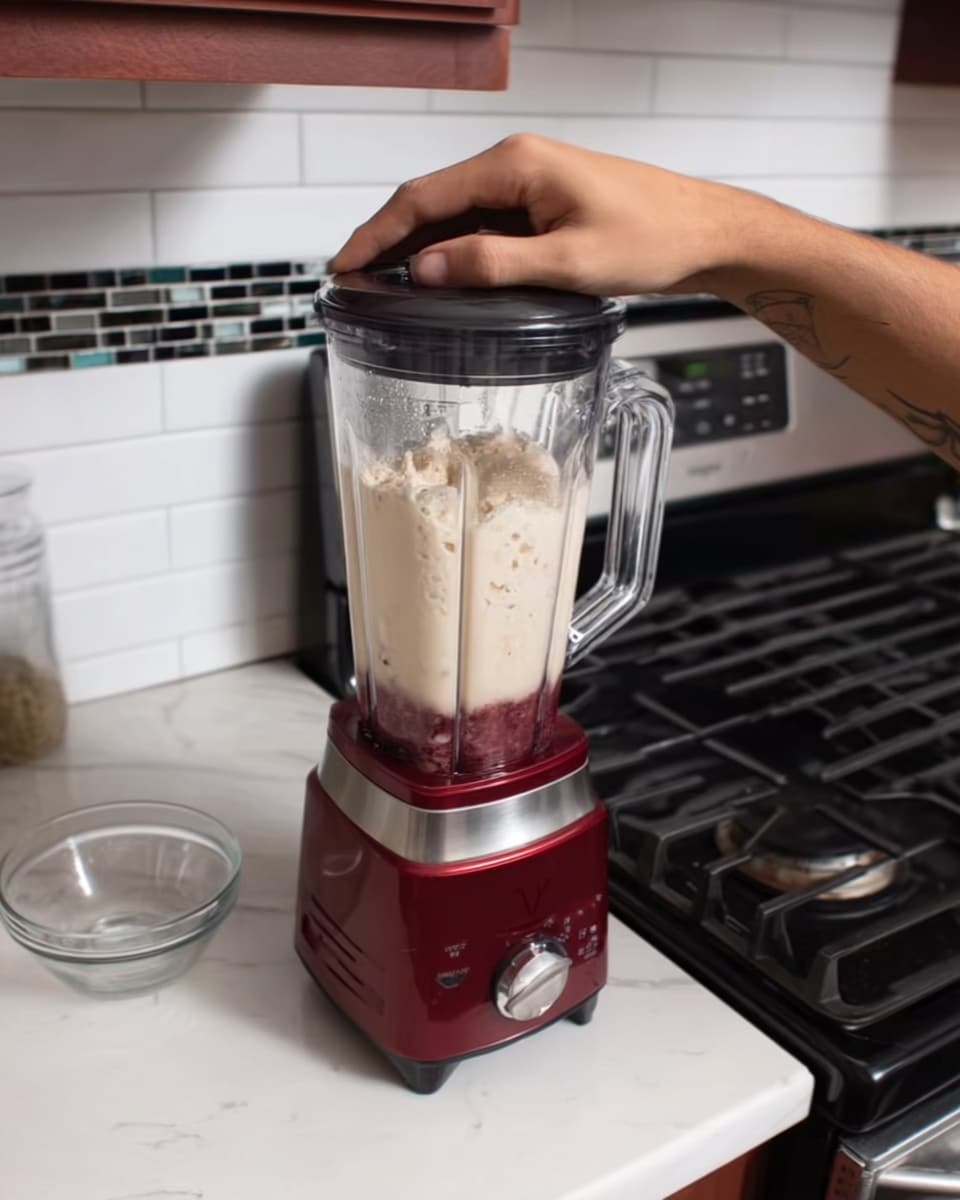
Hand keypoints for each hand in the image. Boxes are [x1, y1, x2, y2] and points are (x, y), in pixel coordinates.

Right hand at [328, 133, 762, 295]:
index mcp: (515, 165)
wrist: (704, 233)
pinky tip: (439, 279)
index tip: (345, 266)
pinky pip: (481, 225)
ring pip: (454, 216)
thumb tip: (429, 270)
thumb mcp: (568, 262)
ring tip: (382, 286)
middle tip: (352, 281)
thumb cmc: (653, 238)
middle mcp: (515, 165)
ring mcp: (527, 184)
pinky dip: (452, 251)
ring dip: (418, 249)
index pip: (423, 198)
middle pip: (431, 202)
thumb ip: (494, 265)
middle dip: (387, 242)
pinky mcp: (539, 204)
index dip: (378, 234)